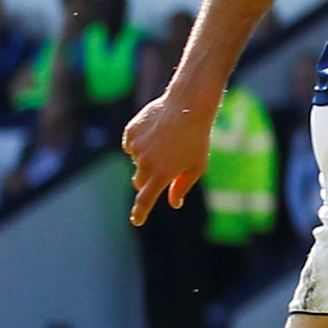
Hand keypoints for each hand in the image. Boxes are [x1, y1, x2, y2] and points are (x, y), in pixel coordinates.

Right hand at [122, 86, 217, 224]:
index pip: (146, 200)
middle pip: (139, 182)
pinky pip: (131, 145)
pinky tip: (155, 133)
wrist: (188, 107)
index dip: (140, 212)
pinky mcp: (130, 134)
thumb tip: (174, 203)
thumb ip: (182, 186)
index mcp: (162, 174)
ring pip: (136, 162)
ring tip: (166, 142)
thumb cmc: (197, 139)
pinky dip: (140, 143)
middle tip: (164, 167)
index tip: (136, 220)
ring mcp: (136, 148)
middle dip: (148, 180)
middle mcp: (146, 163)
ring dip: (147, 158)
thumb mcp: (197, 166)